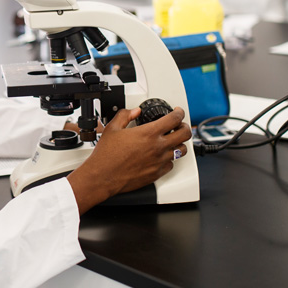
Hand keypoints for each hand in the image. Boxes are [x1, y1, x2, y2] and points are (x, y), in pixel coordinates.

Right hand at [67, 106, 190, 213]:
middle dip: (184, 126)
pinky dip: (169, 159)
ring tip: (173, 141)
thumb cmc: (106, 155)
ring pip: (182, 150)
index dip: (179, 113)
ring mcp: (159, 161)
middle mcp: (157, 147)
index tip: (177, 112)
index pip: (174, 119)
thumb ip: (125, 115)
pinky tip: (162, 156)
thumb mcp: (112, 128)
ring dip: (179, 143)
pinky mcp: (157, 173)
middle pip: (185, 134)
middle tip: (179, 125)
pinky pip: (171, 164)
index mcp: (148, 133)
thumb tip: (134, 111)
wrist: (103, 176)